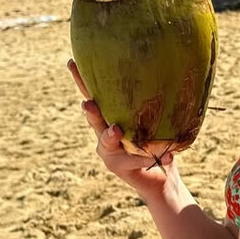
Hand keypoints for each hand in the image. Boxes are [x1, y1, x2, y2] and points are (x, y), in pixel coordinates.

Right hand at [68, 58, 175, 196]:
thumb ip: (152, 103)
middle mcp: (103, 132)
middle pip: (94, 119)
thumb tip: (167, 73)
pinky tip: (168, 156)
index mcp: (108, 115)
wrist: (161, 176)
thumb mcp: (155, 118)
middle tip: (88, 103)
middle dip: (91, 111)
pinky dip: (151, 157)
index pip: (93, 94)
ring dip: (110, 135)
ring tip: (116, 130)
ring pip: (106, 141)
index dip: (81, 80)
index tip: (71, 62)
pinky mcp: (120, 167)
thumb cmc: (158, 139)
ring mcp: (109, 152)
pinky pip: (136, 160)